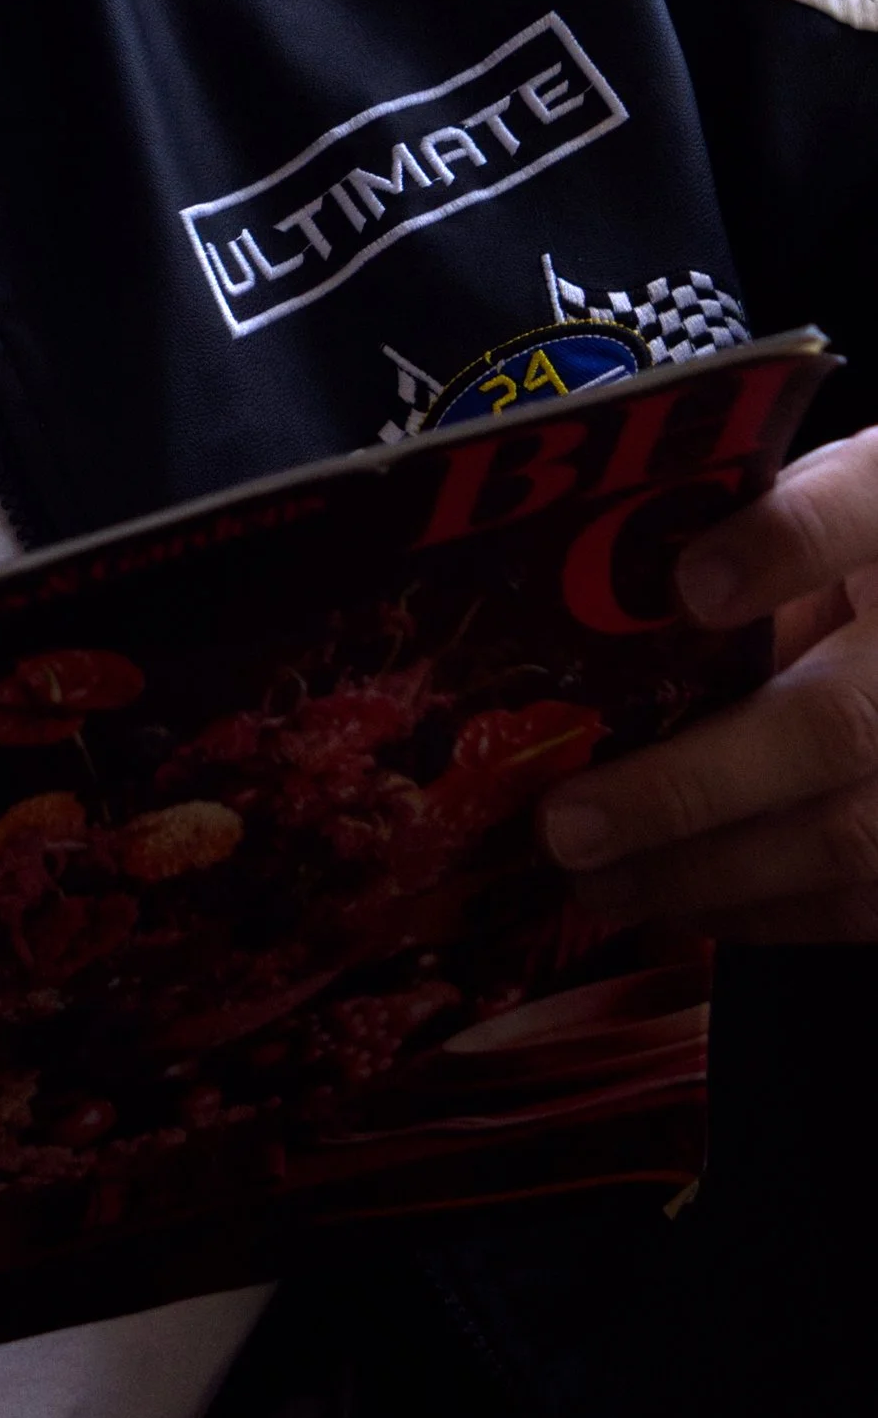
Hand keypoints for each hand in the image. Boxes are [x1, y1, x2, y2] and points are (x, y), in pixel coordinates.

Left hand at [540, 423, 877, 941]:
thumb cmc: (846, 556)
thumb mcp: (804, 506)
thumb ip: (724, 532)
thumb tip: (589, 594)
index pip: (854, 511)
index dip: (783, 548)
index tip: (692, 585)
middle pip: (838, 722)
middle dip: (691, 784)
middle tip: (567, 822)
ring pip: (847, 836)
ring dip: (701, 872)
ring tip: (589, 879)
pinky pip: (858, 900)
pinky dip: (754, 912)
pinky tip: (666, 902)